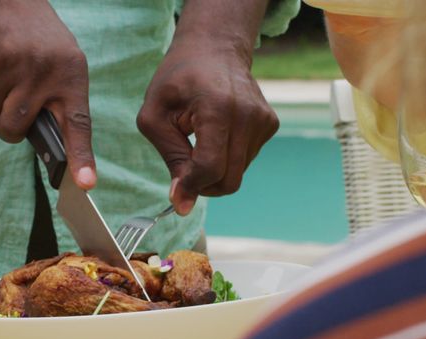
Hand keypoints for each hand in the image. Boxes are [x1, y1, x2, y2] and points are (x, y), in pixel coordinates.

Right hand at [0, 0, 96, 187]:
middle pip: (13, 129)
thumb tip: (55, 150)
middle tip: (10, 105)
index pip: (78, 123)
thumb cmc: (36, 39)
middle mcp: (41, 70)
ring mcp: (8, 65)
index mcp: (70, 74)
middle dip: (7, 127)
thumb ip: (58, 101)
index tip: (85, 184)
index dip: (80, 157)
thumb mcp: (61, 61)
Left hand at [137, 39, 277, 214]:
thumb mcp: (154, 117)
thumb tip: (182, 202)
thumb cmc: (177, 81)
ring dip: (214, 170)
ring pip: (237, 174)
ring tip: (199, 142)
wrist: (213, 49)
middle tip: (183, 172)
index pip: (209, 167)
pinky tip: (216, 134)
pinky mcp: (270, 124)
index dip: (190, 186)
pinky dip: (227, 158)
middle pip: (228, 179)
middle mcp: (248, 115)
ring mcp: (263, 119)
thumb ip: (170, 159)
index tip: (176, 194)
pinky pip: (245, 161)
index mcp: (218, 108)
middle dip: (203, 185)